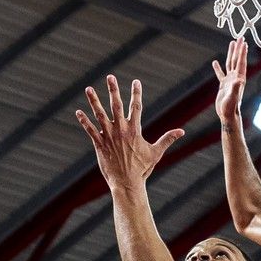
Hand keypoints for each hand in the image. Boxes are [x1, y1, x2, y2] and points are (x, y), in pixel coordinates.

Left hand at [76, 76, 183, 190]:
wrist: (127, 183)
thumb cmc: (142, 169)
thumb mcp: (156, 153)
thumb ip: (167, 139)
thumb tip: (182, 131)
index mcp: (134, 130)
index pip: (136, 107)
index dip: (136, 93)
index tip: (136, 81)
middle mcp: (120, 130)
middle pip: (116, 105)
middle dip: (113, 90)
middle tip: (110, 77)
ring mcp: (109, 136)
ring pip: (99, 114)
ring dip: (94, 101)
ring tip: (89, 89)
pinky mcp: (99, 144)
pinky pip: (90, 130)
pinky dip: (84, 121)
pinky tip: (78, 112)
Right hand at [212, 38, 247, 123]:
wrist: (228, 115)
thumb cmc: (231, 107)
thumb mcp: (233, 96)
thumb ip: (236, 87)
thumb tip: (239, 79)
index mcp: (239, 78)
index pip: (240, 62)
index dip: (242, 52)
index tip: (243, 42)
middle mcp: (236, 78)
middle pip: (237, 60)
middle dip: (238, 49)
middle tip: (240, 37)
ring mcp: (230, 81)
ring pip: (230, 63)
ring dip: (231, 53)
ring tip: (231, 43)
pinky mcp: (224, 85)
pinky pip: (220, 74)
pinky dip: (218, 68)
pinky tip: (215, 62)